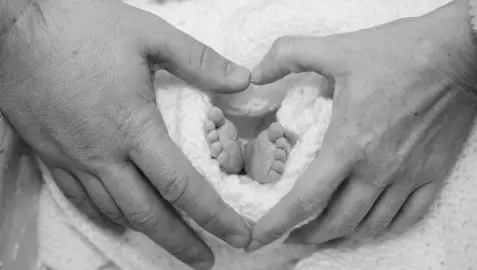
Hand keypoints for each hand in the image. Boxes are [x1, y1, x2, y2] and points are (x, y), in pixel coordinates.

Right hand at [0, 0, 250, 268]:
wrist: (12, 25)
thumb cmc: (80, 26)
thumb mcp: (149, 34)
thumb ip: (199, 60)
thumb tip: (244, 79)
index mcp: (133, 127)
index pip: (182, 185)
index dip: (214, 215)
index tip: (238, 234)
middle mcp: (103, 153)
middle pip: (148, 213)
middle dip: (180, 242)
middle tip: (205, 260)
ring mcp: (73, 158)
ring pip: (114, 211)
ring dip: (147, 232)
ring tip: (172, 245)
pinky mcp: (50, 153)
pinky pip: (79, 198)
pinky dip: (105, 215)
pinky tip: (119, 220)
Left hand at [246, 0, 476, 250]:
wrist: (458, 53)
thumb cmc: (399, 52)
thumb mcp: (335, 48)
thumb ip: (287, 55)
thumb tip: (254, 74)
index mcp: (348, 144)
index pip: (306, 198)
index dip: (278, 223)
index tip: (258, 238)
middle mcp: (377, 170)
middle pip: (336, 222)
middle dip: (306, 235)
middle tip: (289, 233)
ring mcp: (407, 176)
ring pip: (370, 226)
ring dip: (340, 235)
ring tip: (322, 232)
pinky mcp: (432, 174)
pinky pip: (407, 217)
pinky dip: (382, 228)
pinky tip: (368, 224)